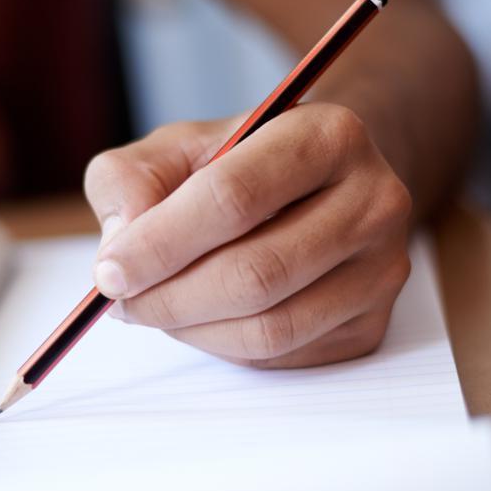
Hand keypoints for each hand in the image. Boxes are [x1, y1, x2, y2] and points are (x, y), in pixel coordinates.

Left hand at [84, 104, 411, 367]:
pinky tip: (200, 318)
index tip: (108, 272)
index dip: (161, 242)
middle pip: (256, 272)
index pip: (235, 197)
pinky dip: (223, 346)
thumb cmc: (239, 165)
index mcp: (329, 135)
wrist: (316, 186)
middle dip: (170, 297)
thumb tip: (120, 245)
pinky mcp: (373, 324)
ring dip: (193, 328)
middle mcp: (374, 200)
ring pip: (271, 327)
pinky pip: (283, 356)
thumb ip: (130, 180)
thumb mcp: (176, 148)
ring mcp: (381, 268)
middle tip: (120, 301)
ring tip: (154, 308)